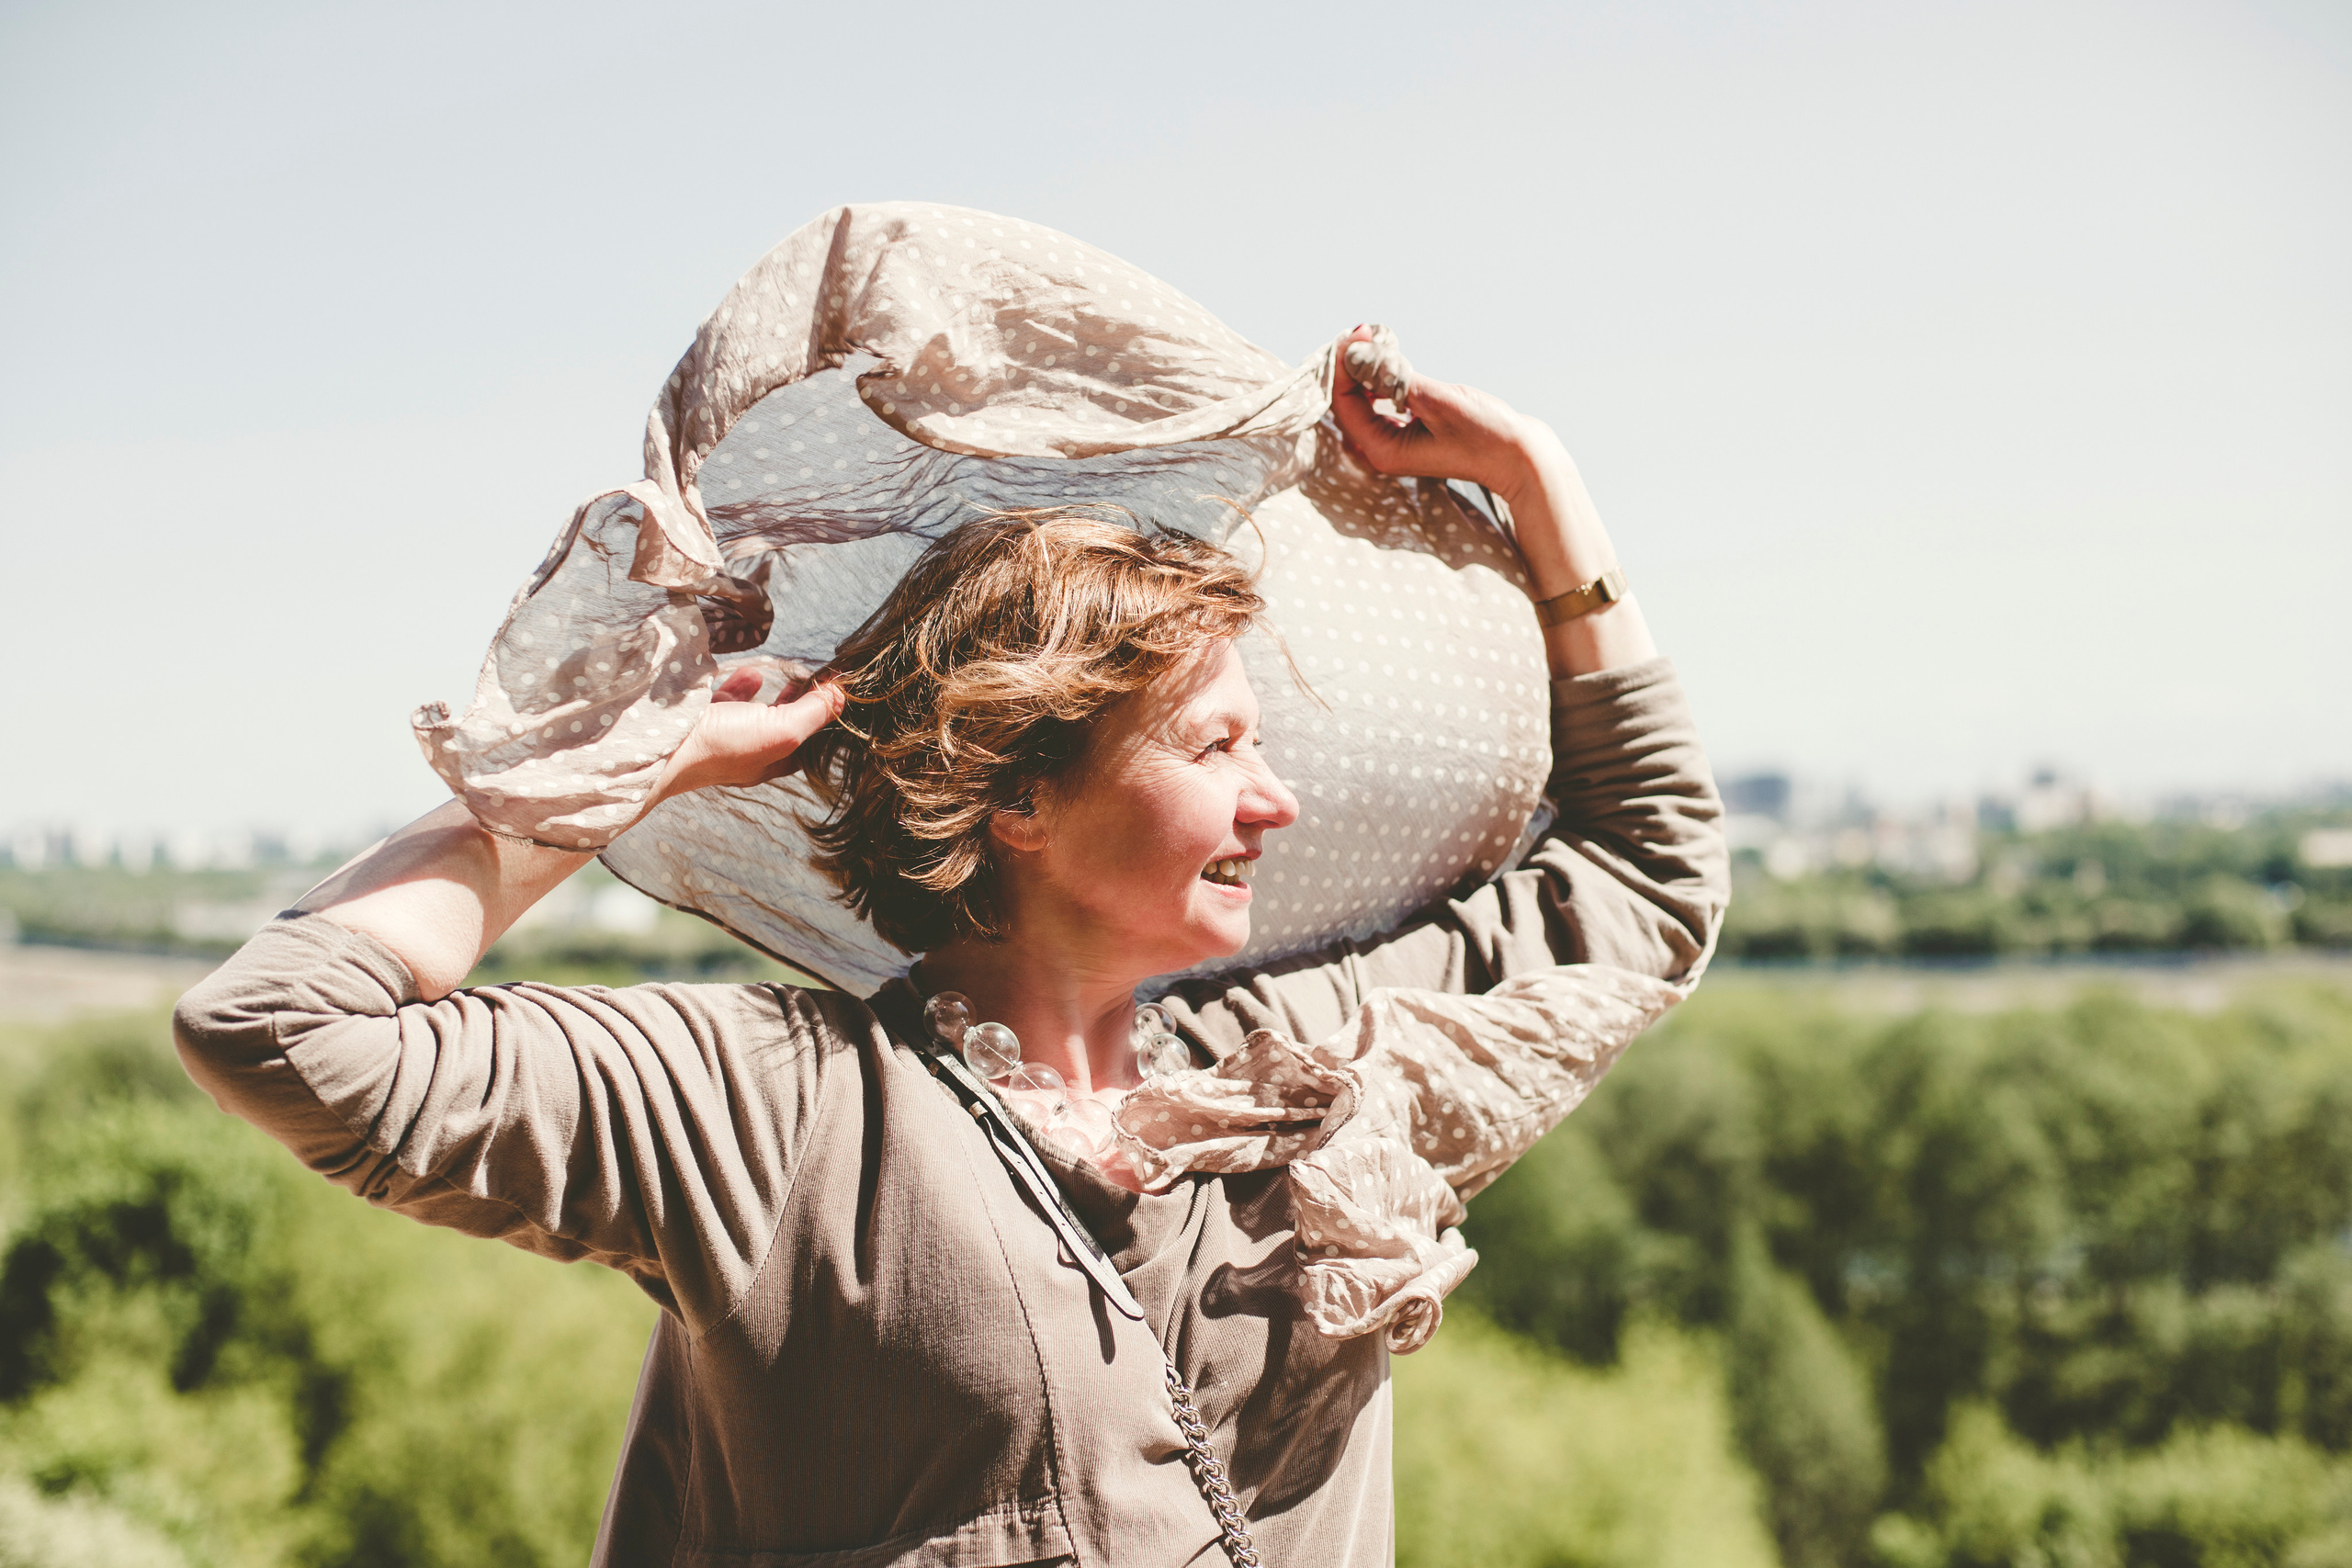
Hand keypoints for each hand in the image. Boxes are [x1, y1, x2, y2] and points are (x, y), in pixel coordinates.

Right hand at [651, 666, 845, 805]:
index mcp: (771, 763)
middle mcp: (748, 753)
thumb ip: (814, 710)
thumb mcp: (781, 730)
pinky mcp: (702, 719)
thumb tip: (845, 692)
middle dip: (801, 704)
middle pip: (784, 727)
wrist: (657, 745)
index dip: (825, 719)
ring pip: (756, 714)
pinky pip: (727, 701)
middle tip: (815, 679)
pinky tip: (750, 674)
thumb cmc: (721, 745)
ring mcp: (723, 737)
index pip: (809, 744)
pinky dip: (741, 687)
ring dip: (773, 694)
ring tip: (788, 675)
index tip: (836, 691)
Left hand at [1328, 324, 1561, 496]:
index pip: (1344, 404)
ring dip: (1369, 369)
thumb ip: (1392, 377)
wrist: (1520, 457)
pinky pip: (1386, 401)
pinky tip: (1393, 360)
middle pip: (1350, 402)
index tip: (1358, 334)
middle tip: (1365, 331)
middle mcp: (1383, 449)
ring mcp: (1398, 441)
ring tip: (1378, 339)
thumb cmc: (1484, 435)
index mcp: (1382, 450)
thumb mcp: (1435, 400)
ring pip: (1367, 399)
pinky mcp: (1413, 430)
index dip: (1345, 366)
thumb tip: (1356, 353)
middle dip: (1353, 365)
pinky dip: (1386, 379)